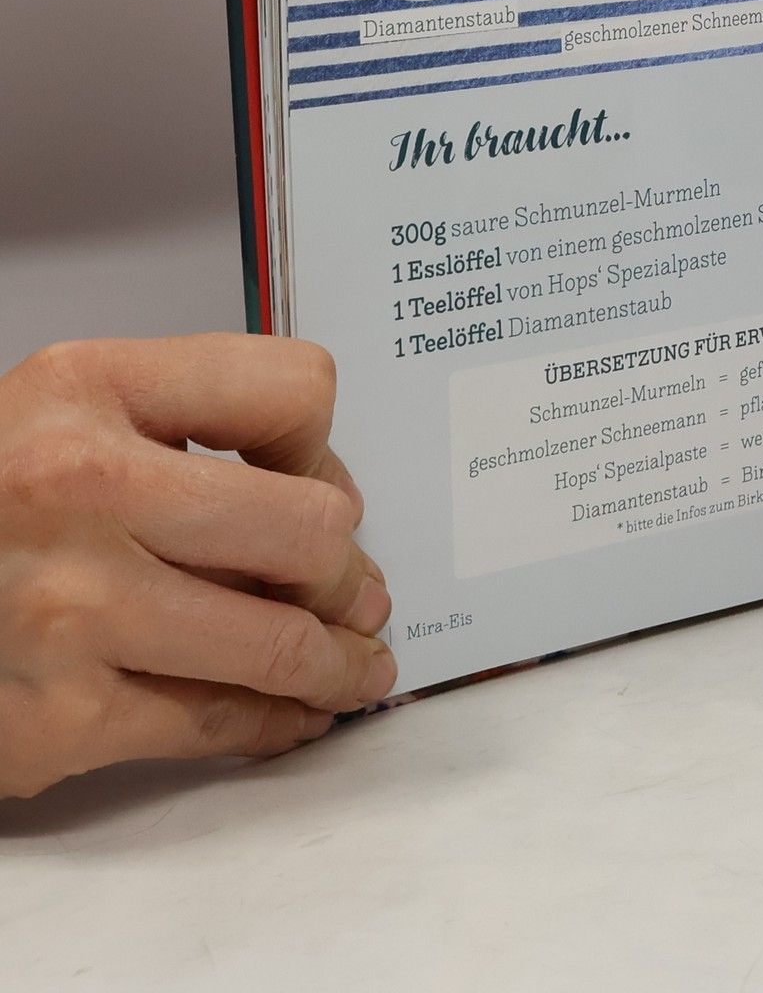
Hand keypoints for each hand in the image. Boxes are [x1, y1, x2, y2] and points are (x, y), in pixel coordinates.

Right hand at [0, 334, 394, 798]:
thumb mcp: (67, 412)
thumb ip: (189, 428)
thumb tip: (326, 502)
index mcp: (88, 388)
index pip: (292, 392)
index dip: (320, 444)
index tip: (314, 480)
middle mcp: (78, 488)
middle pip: (308, 529)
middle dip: (344, 572)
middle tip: (358, 593)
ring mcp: (67, 609)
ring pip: (279, 641)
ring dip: (338, 662)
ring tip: (359, 666)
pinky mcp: (54, 719)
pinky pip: (212, 723)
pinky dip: (273, 724)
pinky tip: (293, 717)